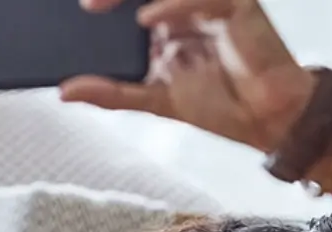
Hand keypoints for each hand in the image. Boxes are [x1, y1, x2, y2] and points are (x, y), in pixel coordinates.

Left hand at [62, 0, 316, 151]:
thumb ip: (112, 91)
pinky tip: (148, 21)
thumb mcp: (155, 98)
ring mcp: (209, 1)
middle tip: (86, 7)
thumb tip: (64, 92)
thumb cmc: (221, 105)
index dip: (104, 0)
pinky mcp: (236, 2)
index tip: (77, 12)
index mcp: (164, 19)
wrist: (267, 119)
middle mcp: (183, 5)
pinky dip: (171, 5)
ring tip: (99, 6)